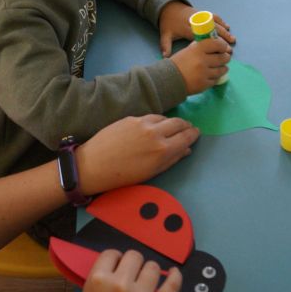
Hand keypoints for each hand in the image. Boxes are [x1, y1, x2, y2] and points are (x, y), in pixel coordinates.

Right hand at [73, 249, 179, 291]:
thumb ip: (100, 285)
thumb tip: (113, 272)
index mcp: (97, 282)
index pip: (111, 254)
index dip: (116, 259)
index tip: (119, 263)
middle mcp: (119, 284)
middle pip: (134, 256)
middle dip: (133, 264)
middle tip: (133, 273)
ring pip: (153, 267)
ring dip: (150, 272)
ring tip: (148, 281)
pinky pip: (173, 285)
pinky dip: (175, 277)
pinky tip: (174, 274)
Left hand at [76, 115, 198, 194]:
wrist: (94, 164)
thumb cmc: (124, 175)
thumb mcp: (152, 172)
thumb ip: (172, 159)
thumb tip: (186, 150)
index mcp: (163, 149)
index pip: (186, 137)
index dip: (193, 134)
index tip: (196, 133)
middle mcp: (156, 132)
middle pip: (178, 123)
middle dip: (186, 125)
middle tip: (188, 127)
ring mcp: (142, 122)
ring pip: (164, 117)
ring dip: (171, 121)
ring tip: (173, 126)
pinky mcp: (130, 118)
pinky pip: (149, 116)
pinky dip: (157, 120)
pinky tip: (155, 125)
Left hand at [158, 1, 234, 56]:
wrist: (169, 6)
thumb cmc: (168, 22)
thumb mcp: (165, 34)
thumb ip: (165, 45)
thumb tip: (164, 57)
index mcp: (188, 29)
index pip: (203, 39)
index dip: (212, 46)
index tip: (219, 53)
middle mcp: (197, 22)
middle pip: (212, 31)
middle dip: (222, 40)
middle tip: (229, 49)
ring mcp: (201, 16)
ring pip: (216, 24)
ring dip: (224, 31)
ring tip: (232, 40)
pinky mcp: (203, 13)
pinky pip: (214, 17)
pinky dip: (221, 22)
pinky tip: (227, 27)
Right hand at [169, 38, 229, 93]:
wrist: (168, 80)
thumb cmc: (177, 63)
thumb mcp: (187, 51)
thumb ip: (199, 47)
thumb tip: (212, 44)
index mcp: (198, 49)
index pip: (217, 44)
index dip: (223, 46)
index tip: (223, 48)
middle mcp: (203, 60)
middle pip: (223, 57)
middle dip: (226, 57)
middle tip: (225, 58)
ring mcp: (204, 73)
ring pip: (222, 69)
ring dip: (223, 68)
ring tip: (222, 67)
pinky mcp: (205, 84)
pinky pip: (216, 80)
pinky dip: (216, 77)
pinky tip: (213, 75)